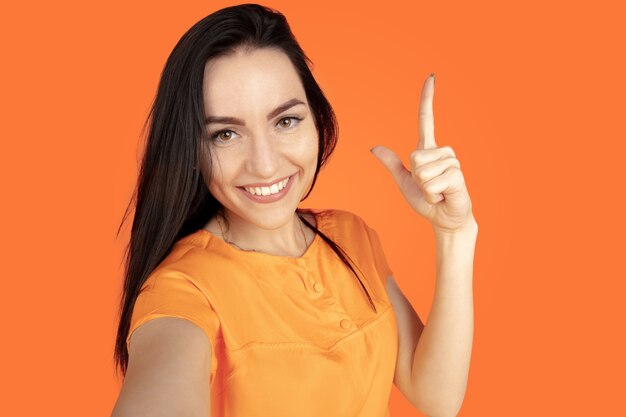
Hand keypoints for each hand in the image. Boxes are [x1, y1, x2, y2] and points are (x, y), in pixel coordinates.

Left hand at [370, 74, 474, 233]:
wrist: (443, 219)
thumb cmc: (426, 201)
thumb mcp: (404, 181)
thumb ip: (392, 164)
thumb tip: (374, 148)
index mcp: (428, 150)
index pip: (427, 118)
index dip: (427, 98)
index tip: (432, 76)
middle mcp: (442, 151)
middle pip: (415, 156)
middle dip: (416, 177)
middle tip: (428, 187)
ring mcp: (452, 161)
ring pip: (422, 169)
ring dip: (425, 187)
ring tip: (436, 191)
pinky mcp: (457, 174)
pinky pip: (432, 181)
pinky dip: (432, 194)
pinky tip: (442, 195)